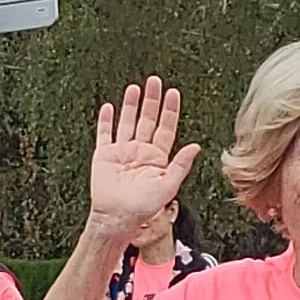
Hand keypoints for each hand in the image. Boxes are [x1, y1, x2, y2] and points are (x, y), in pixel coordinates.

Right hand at [87, 77, 198, 231]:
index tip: (173, 93)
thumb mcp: (167, 187)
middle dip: (152, 100)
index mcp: (157, 158)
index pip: (166, 128)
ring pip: (127, 122)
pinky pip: (104, 134)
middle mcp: (140, 152)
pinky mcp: (104, 156)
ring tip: (135, 88)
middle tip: (155, 81)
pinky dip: (105, 120)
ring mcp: (122, 152)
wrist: (116, 218)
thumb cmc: (142, 208)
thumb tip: (195, 146)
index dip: (170, 110)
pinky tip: (108, 107)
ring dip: (131, 105)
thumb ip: (180, 165)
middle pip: (147, 120)